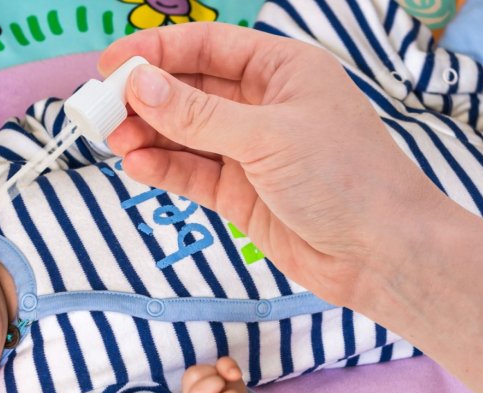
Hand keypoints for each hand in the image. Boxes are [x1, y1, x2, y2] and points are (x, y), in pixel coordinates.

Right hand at [99, 22, 438, 307]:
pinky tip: (138, 165)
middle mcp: (262, 105)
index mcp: (281, 70)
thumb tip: (140, 85)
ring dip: (149, 135)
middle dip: (146, 99)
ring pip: (186, 134)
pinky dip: (165, 168)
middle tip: (102, 110)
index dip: (158, 53)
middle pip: (190, 91)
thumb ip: (199, 114)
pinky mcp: (239, 193)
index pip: (208, 48)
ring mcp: (249, 151)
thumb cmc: (343, 177)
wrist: (380, 254)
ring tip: (114, 140)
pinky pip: (192, 172)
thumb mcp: (267, 136)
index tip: (112, 66)